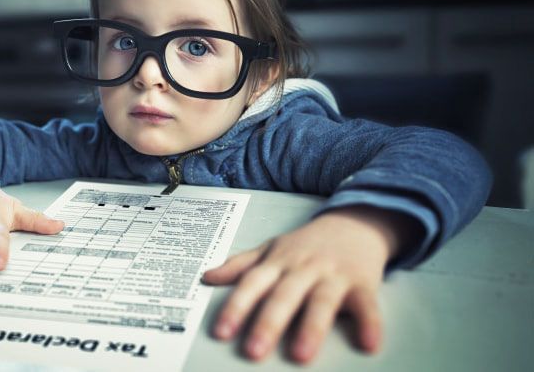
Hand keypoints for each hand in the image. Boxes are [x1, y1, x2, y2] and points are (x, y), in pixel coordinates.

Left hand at [203, 206, 411, 363]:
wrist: (354, 223)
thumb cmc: (307, 243)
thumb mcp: (271, 249)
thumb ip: (241, 265)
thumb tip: (207, 277)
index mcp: (278, 262)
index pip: (253, 284)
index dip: (236, 307)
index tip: (221, 332)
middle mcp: (304, 268)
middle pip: (284, 295)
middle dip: (268, 323)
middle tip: (254, 351)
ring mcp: (334, 275)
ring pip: (322, 301)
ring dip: (311, 328)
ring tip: (301, 355)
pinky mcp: (363, 283)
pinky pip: (367, 305)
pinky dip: (370, 324)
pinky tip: (369, 344)